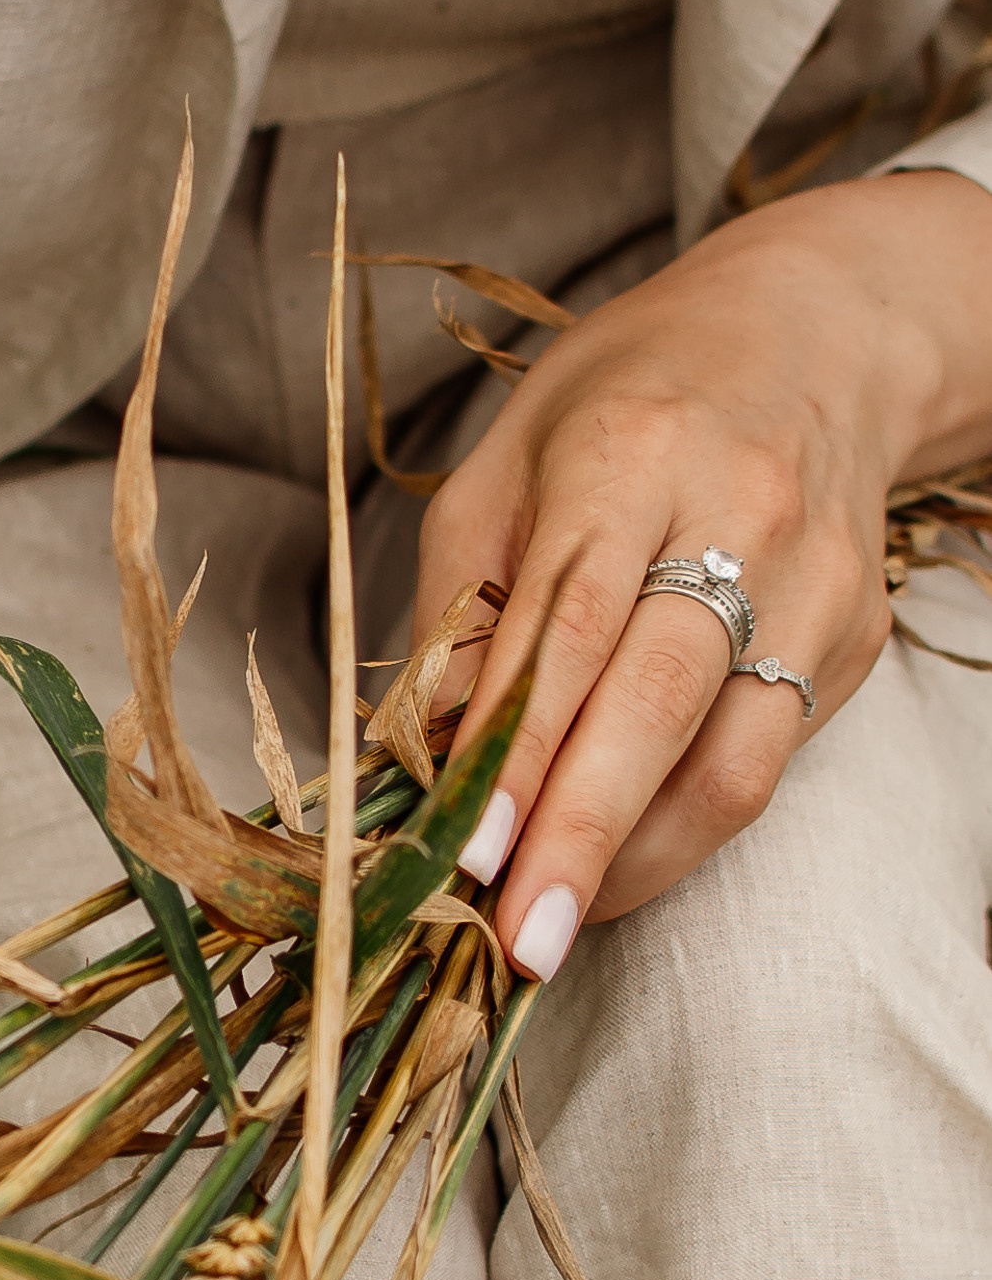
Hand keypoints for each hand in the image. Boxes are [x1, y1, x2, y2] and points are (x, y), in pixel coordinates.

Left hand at [411, 170, 991, 976]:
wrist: (818, 337)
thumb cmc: (627, 399)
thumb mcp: (506, 460)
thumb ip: (461, 601)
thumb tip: (421, 751)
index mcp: (632, 453)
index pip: (568, 628)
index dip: (516, 754)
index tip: (464, 856)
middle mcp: (741, 517)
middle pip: (656, 708)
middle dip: (578, 840)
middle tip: (513, 942)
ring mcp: (816, 586)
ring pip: (732, 762)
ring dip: (634, 863)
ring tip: (553, 925)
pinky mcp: (858, 638)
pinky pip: (765, 761)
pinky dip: (680, 830)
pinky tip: (615, 863)